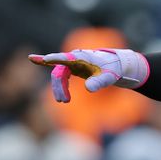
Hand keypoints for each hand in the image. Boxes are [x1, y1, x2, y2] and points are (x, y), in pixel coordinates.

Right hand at [28, 48, 148, 102]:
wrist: (117, 65)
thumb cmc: (113, 69)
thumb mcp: (109, 77)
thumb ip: (99, 82)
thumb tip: (87, 89)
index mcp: (82, 58)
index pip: (65, 58)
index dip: (54, 59)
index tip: (43, 59)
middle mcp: (74, 59)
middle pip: (59, 72)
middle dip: (59, 86)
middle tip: (64, 101)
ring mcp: (72, 63)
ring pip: (59, 75)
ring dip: (60, 88)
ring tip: (64, 101)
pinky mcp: (73, 68)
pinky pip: (61, 75)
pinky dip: (58, 83)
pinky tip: (52, 89)